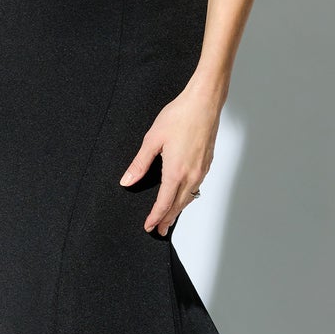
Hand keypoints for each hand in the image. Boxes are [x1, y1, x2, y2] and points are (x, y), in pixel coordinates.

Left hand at [119, 81, 220, 235]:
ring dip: (178, 209)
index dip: (155, 217)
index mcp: (176, 171)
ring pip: (189, 197)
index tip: (148, 226)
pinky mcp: (207, 163)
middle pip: (178, 205)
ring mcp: (202, 170)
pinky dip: (188, 196)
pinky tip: (184, 195)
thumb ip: (139, 163)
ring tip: (170, 217)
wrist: (204, 103)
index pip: (164, 203)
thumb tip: (127, 180)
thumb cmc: (180, 116)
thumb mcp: (153, 139)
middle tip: (159, 230)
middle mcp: (191, 174)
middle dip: (167, 219)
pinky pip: (196, 187)